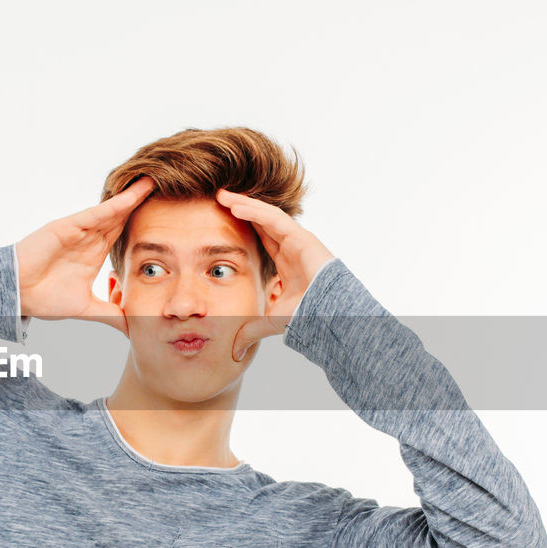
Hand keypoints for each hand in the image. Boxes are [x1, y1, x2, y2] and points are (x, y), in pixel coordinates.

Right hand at [15, 176, 155, 335]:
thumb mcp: (85, 308)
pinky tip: (131, 195)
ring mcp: (78, 231)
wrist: (16, 295)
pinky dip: (113, 204)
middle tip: (169, 185)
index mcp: (94, 253)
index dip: (144, 222)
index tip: (167, 215)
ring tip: (154, 182)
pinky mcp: (67, 227)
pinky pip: (94, 214)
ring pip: (111, 210)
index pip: (124, 233)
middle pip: (121, 216)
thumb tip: (132, 328)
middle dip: (142, 202)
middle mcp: (88, 238)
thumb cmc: (43, 298)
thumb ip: (110, 314)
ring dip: (132, 196)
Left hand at [215, 188, 335, 361]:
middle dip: (240, 208)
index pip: (261, 236)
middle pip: (261, 221)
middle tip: (218, 199)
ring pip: (266, 216)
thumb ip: (250, 330)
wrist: (328, 315)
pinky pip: (275, 219)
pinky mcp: (302, 237)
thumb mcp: (269, 322)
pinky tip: (237, 206)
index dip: (243, 225)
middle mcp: (291, 247)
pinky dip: (255, 212)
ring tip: (223, 197)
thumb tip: (235, 350)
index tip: (221, 218)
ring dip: (244, 204)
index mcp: (285, 261)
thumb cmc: (307, 315)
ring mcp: (297, 241)